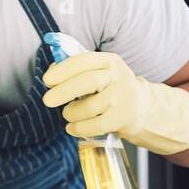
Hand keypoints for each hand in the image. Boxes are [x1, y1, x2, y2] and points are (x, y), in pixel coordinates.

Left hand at [41, 51, 188, 155]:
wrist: (141, 106)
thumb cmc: (109, 86)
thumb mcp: (98, 69)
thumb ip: (75, 68)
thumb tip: (50, 73)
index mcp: (108, 61)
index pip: (83, 61)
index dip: (62, 70)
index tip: (47, 80)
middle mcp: (117, 77)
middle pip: (87, 82)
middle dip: (63, 91)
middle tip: (47, 100)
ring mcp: (121, 98)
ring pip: (89, 107)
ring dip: (71, 112)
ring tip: (68, 113)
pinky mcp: (122, 118)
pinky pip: (95, 126)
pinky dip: (79, 128)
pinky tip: (72, 127)